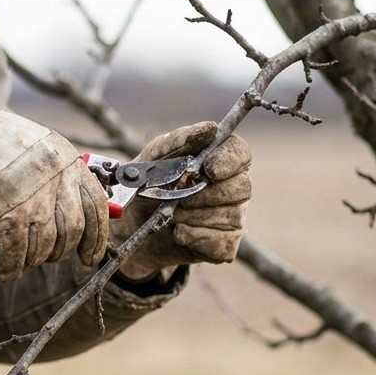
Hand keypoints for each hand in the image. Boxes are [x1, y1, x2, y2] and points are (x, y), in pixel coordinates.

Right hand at [0, 76, 107, 281]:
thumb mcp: (38, 151)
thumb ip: (59, 182)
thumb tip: (76, 224)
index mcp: (68, 159)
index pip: (97, 206)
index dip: (97, 237)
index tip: (91, 255)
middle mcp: (57, 176)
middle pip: (73, 229)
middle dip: (62, 251)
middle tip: (49, 257)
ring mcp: (33, 195)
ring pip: (46, 244)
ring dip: (34, 260)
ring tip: (23, 261)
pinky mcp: (6, 211)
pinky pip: (16, 250)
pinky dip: (11, 266)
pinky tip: (6, 271)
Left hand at [111, 122, 251, 280]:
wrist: (133, 223)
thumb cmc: (150, 182)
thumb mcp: (155, 157)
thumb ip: (181, 140)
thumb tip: (211, 129)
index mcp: (222, 159)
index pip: (241, 153)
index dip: (229, 161)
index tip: (208, 169)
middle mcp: (235, 187)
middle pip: (241, 187)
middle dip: (205, 193)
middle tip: (177, 197)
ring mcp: (233, 217)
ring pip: (231, 216)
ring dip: (195, 215)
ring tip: (171, 214)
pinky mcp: (225, 245)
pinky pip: (222, 242)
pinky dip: (195, 237)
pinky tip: (178, 232)